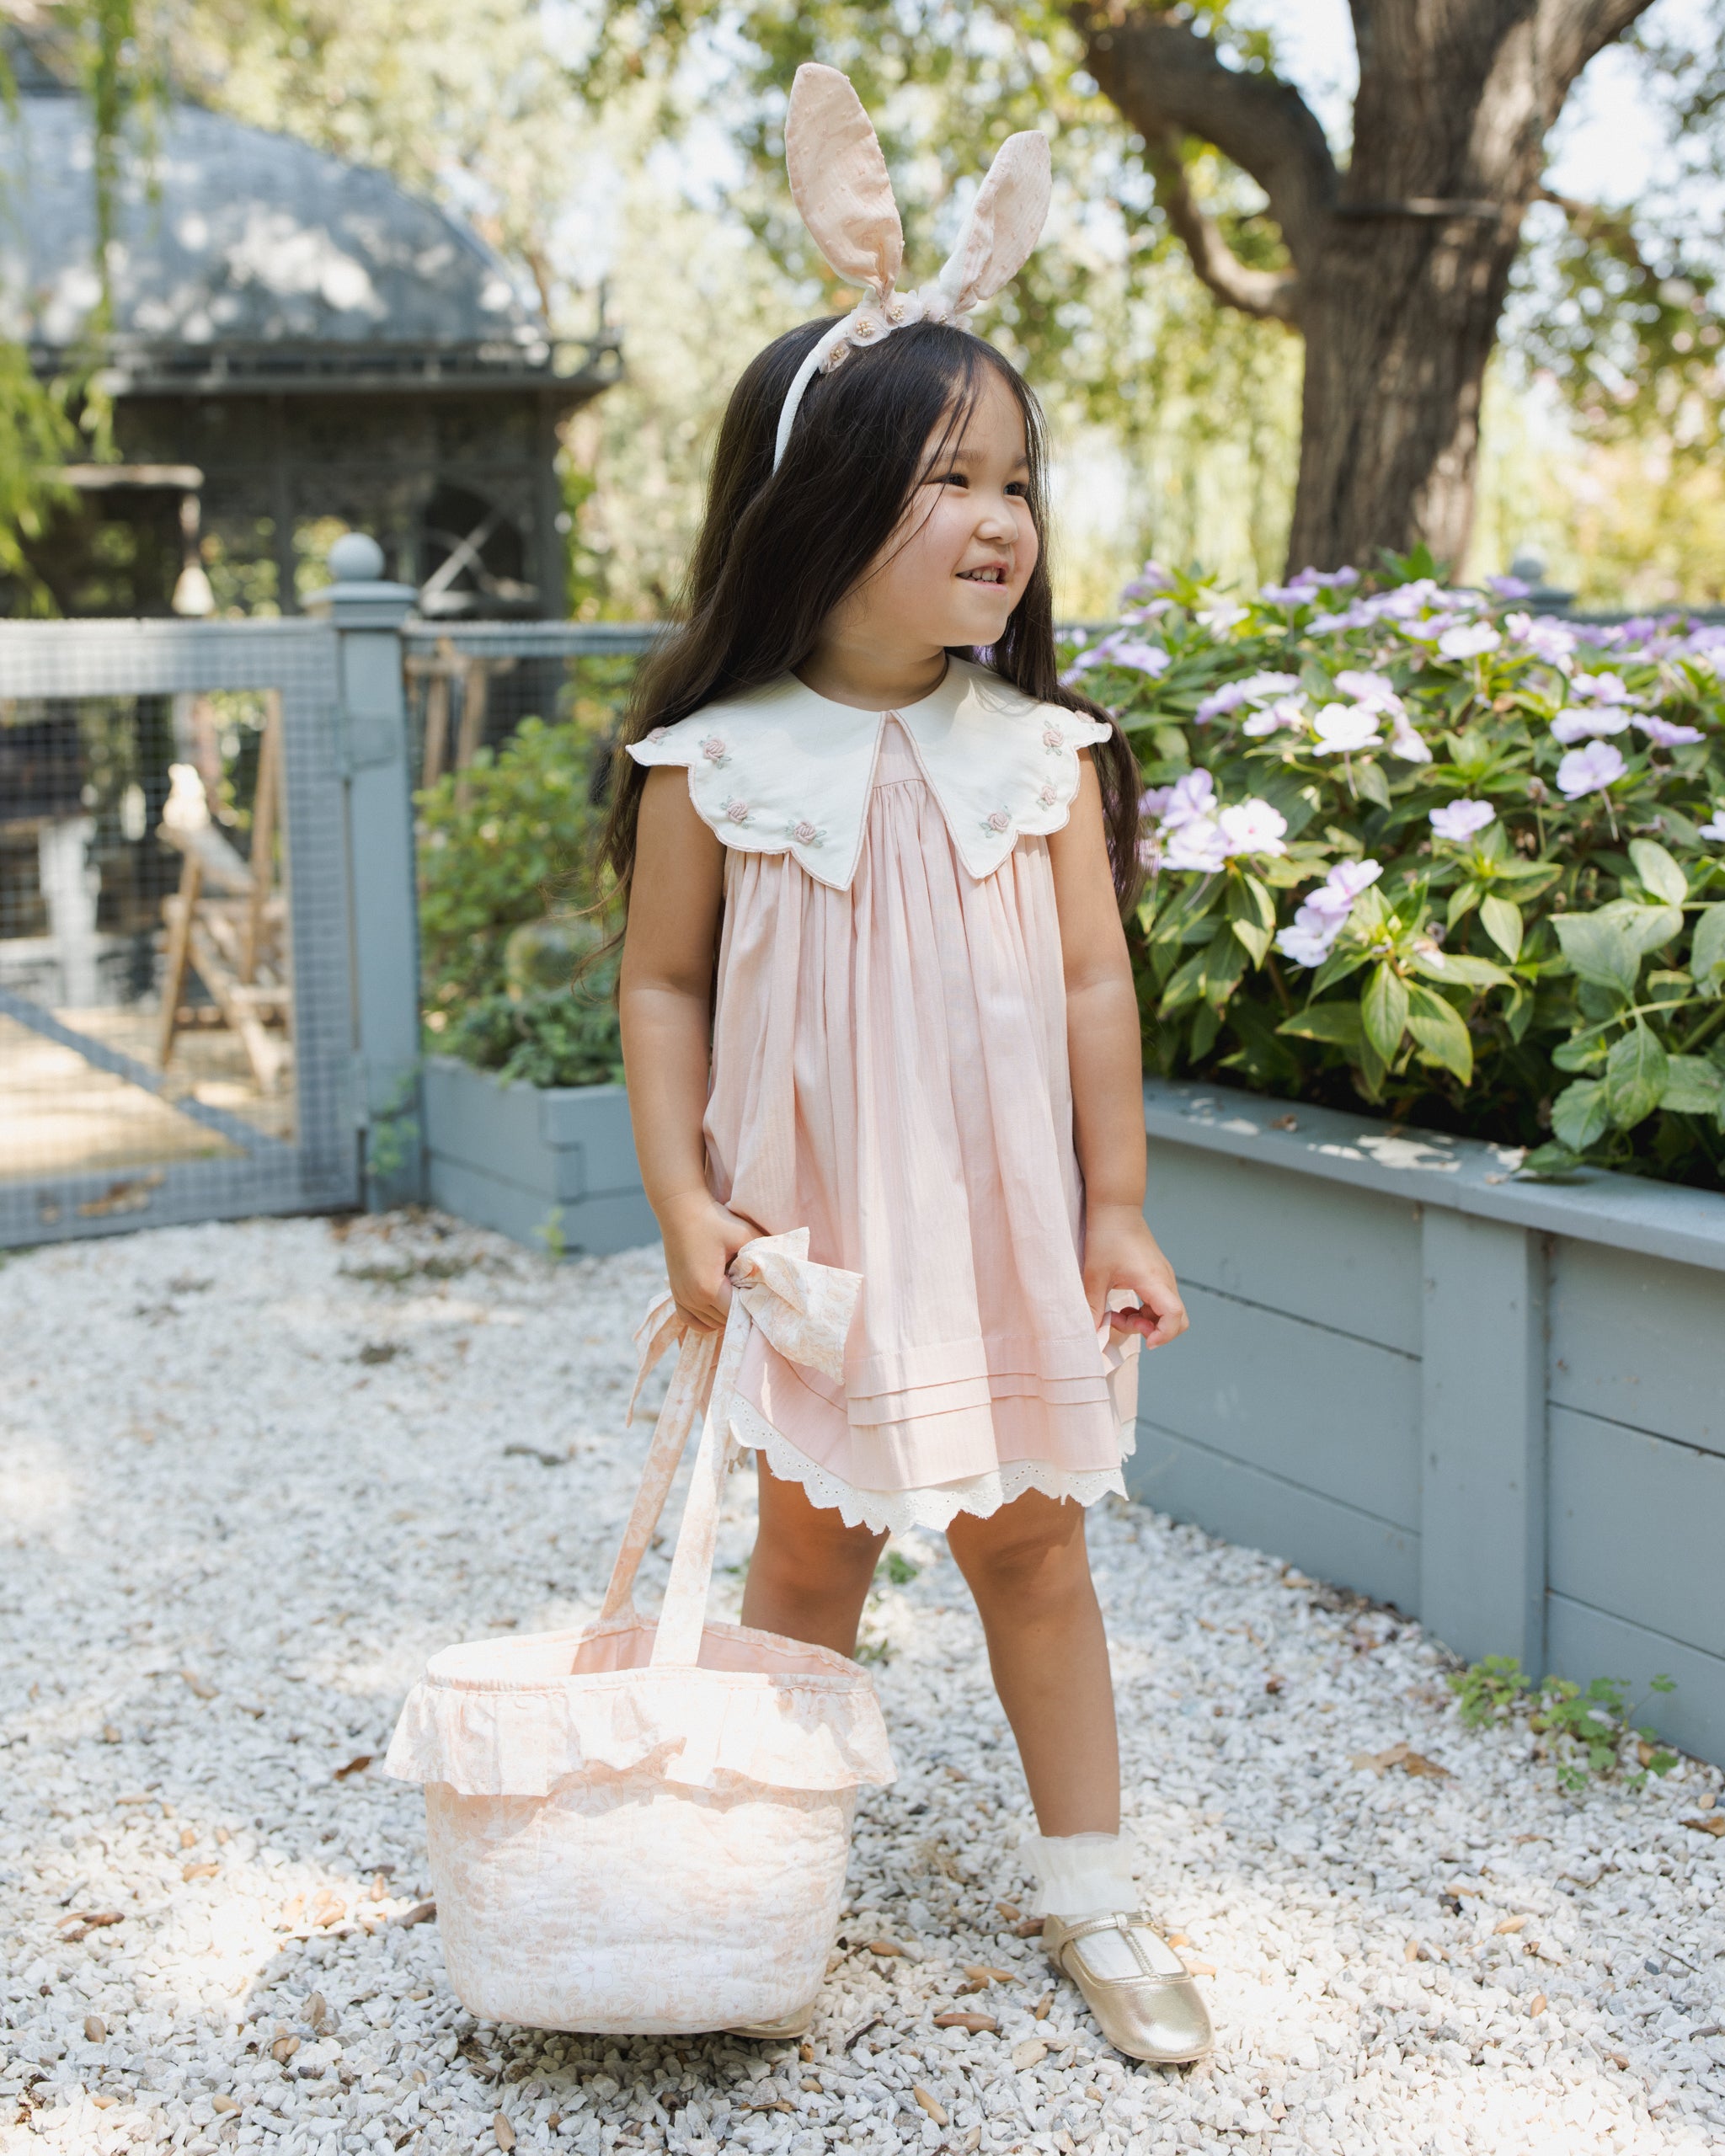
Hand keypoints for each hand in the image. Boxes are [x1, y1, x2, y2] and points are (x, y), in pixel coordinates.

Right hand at [659, 1190, 756, 1330]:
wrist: (679, 1208)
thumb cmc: (713, 1220)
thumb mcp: (743, 1234)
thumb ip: (764, 1255)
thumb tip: (783, 1271)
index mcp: (708, 1287)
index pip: (737, 1314)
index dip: (754, 1308)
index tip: (765, 1297)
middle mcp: (692, 1298)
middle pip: (725, 1321)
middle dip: (742, 1311)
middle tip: (754, 1294)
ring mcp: (681, 1297)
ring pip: (710, 1324)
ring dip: (725, 1315)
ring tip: (738, 1295)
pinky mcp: (675, 1293)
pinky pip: (692, 1320)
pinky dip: (706, 1319)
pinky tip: (719, 1306)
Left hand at [1082, 1202, 1188, 1350]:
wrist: (1116, 1209)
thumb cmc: (1106, 1237)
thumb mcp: (1094, 1275)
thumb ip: (1093, 1307)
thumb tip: (1091, 1334)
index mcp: (1152, 1279)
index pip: (1174, 1315)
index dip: (1164, 1335)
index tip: (1145, 1341)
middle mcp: (1164, 1279)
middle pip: (1177, 1319)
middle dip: (1153, 1331)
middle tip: (1123, 1322)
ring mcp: (1163, 1276)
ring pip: (1167, 1312)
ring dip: (1145, 1321)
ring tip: (1117, 1314)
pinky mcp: (1157, 1274)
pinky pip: (1160, 1302)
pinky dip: (1144, 1311)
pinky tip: (1123, 1306)